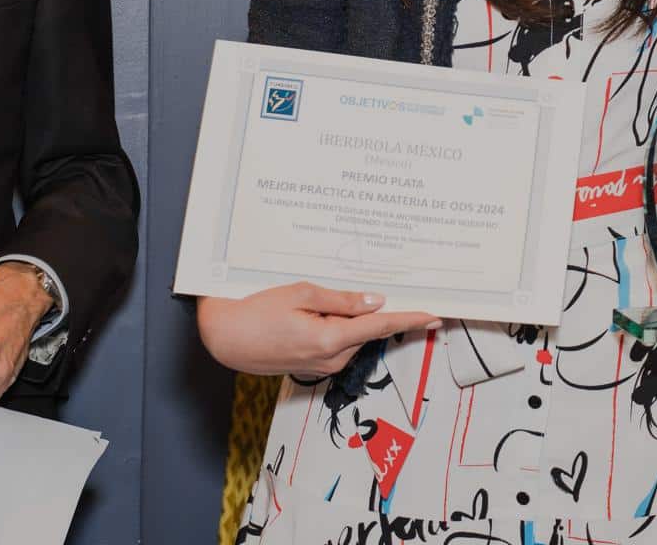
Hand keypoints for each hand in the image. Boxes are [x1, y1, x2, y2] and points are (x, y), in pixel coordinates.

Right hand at [196, 282, 440, 376]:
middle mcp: (329, 359)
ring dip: (346, 320)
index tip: (435, 316)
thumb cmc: (255, 310)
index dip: (410, 319)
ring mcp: (319, 367)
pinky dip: (335, 330)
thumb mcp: (300, 294)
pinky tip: (313, 315)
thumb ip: (341, 300)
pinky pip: (333, 345)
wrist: (222, 337)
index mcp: (330, 339)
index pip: (380, 327)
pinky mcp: (309, 367)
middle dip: (370, 312)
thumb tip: (375, 302)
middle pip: (365, 332)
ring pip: (349, 338)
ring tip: (317, 302)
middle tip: (364, 289)